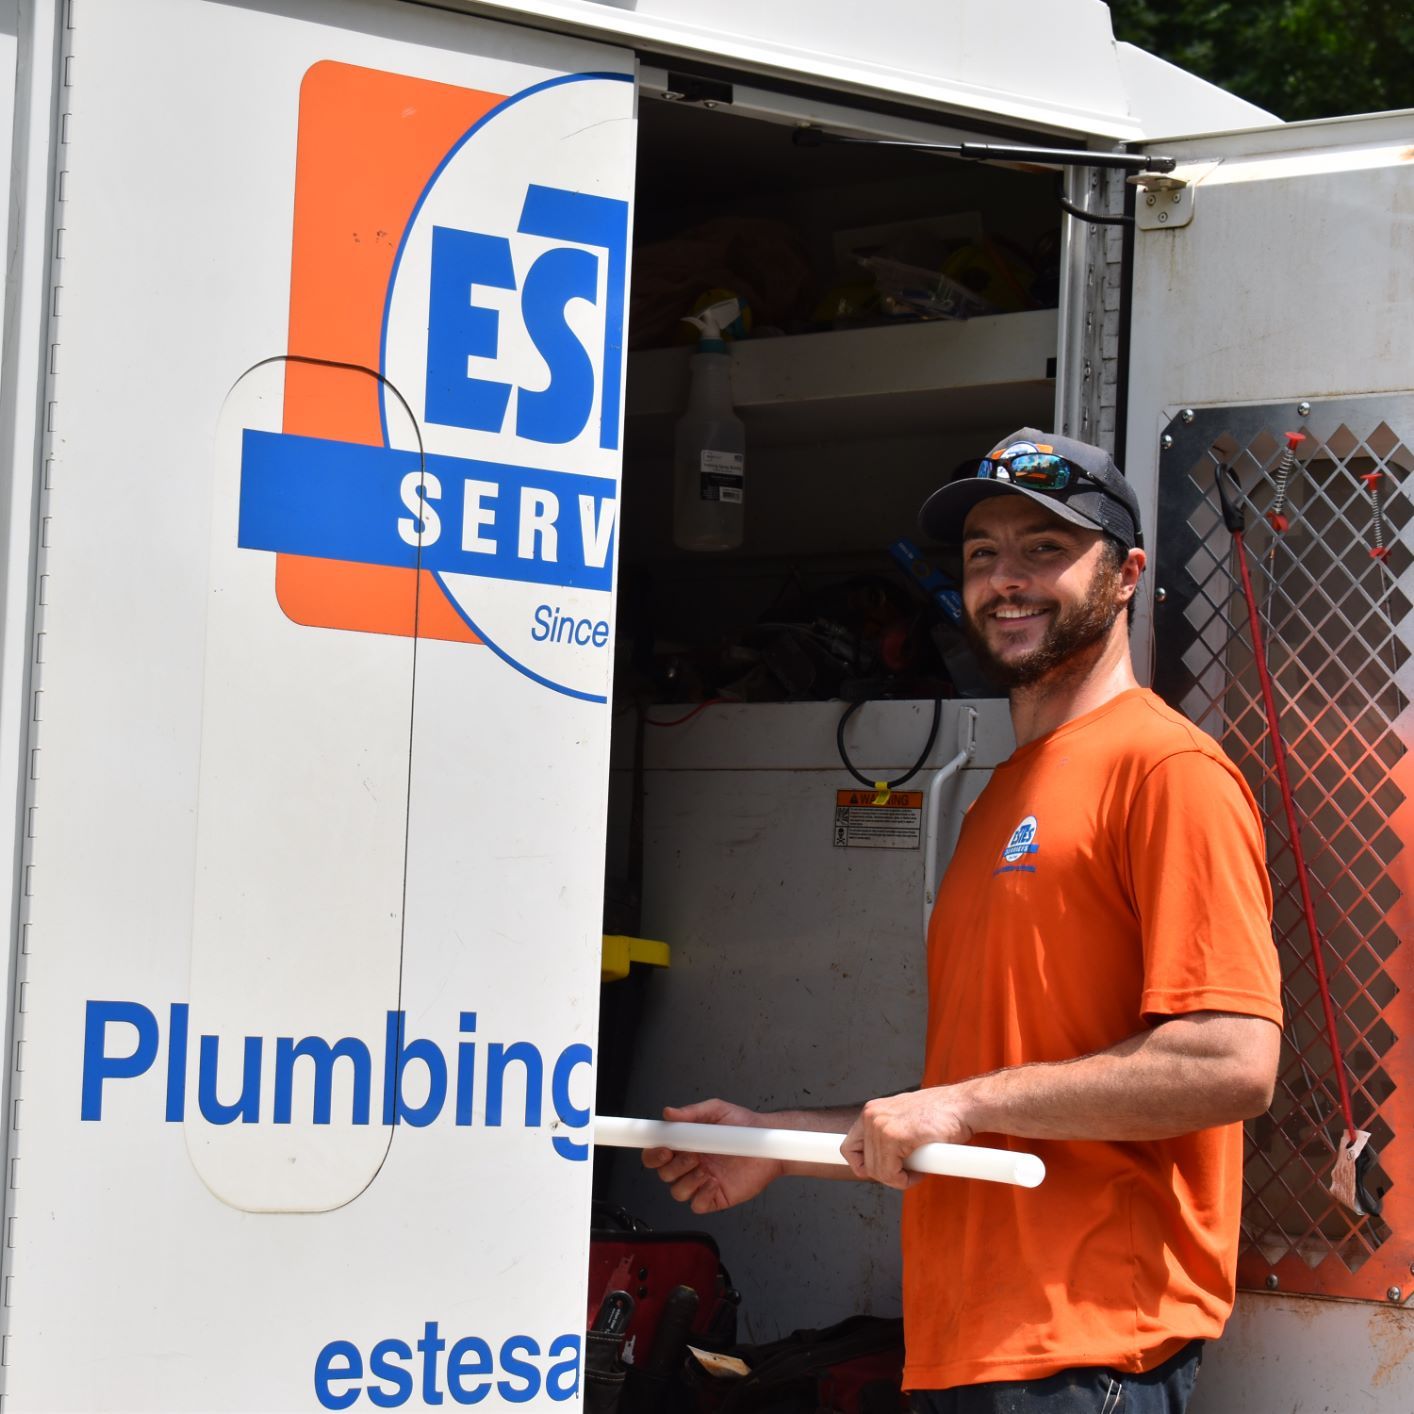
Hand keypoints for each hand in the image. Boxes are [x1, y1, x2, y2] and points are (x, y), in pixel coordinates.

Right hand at [641, 1099, 783, 1213]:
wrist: (767, 1143)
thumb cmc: (743, 1126)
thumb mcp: (717, 1111)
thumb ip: (691, 1112)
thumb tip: (669, 1112)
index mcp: (685, 1145)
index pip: (657, 1155)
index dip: (654, 1155)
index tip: (664, 1149)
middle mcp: (690, 1165)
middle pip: (665, 1174)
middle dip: (675, 1166)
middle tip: (694, 1155)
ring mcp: (702, 1182)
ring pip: (678, 1191)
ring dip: (688, 1181)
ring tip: (706, 1169)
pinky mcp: (716, 1197)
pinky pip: (697, 1205)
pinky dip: (701, 1195)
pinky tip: (714, 1182)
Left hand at [842, 1087, 975, 1189]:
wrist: (964, 1106)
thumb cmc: (942, 1115)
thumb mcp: (905, 1119)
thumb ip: (888, 1135)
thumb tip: (878, 1160)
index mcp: (871, 1111)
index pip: (849, 1148)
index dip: (862, 1166)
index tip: (876, 1172)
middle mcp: (871, 1116)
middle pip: (865, 1165)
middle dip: (888, 1174)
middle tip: (909, 1170)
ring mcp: (880, 1125)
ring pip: (878, 1172)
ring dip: (899, 1179)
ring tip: (919, 1167)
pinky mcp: (894, 1136)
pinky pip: (890, 1174)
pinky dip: (905, 1181)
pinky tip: (921, 1170)